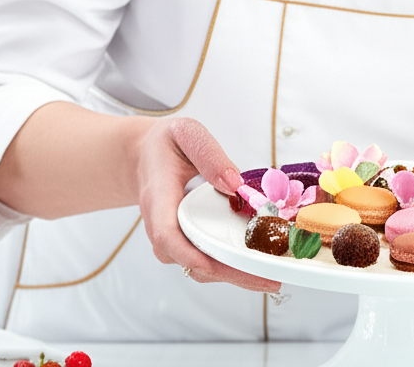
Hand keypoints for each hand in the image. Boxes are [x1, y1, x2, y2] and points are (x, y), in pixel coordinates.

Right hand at [135, 117, 280, 290]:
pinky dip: (229, 264)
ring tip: (269, 276)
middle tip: (268, 279)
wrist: (145, 156)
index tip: (215, 264)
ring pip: (197, 266)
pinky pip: (204, 258)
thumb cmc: (166, 144)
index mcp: (158, 197)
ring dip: (231, 274)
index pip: (166, 234)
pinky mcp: (184, 240)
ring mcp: (171, 237)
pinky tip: (256, 263)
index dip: (189, 253)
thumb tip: (234, 184)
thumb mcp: (186, 133)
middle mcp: (160, 225)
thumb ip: (209, 155)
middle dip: (227, 273)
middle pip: (188, 260)